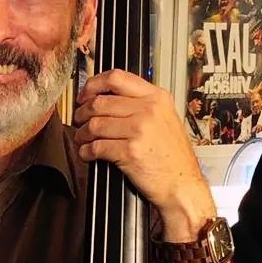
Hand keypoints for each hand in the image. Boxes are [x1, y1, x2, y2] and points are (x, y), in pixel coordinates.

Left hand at [73, 69, 213, 236]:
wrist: (182, 184)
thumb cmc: (173, 156)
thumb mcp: (165, 119)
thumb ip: (141, 104)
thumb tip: (107, 98)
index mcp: (156, 97)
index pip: (116, 77)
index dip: (93, 85)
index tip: (85, 95)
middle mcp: (148, 110)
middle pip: (100, 102)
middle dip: (82, 113)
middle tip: (79, 121)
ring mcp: (139, 130)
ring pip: (94, 125)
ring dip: (82, 134)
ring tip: (82, 139)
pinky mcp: (129, 152)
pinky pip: (95, 147)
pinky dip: (85, 151)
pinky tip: (87, 154)